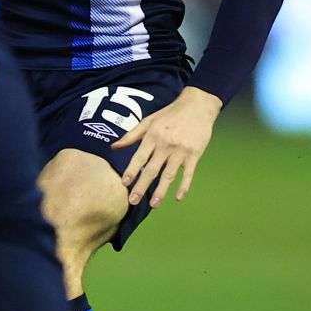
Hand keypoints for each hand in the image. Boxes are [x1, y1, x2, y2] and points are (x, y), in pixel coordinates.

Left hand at [113, 86, 222, 206]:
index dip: (131, 171)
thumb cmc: (170, 114)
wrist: (197, 106)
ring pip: (169, 175)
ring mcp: (180, 151)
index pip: (139, 158)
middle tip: (133, 201)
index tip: (124, 184)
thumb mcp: (148, 121)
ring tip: (153, 204)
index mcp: (152, 137)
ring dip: (161, 191)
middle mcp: (165, 145)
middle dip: (141, 187)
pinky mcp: (194, 155)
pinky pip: (188, 174)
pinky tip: (178, 197)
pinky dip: (184, 186)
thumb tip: (113, 146)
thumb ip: (131, 135)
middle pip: (151, 170)